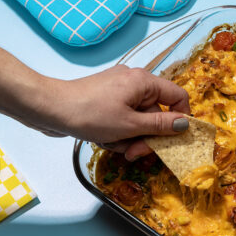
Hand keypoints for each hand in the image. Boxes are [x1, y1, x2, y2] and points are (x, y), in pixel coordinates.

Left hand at [32, 65, 189, 159]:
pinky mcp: (106, 100)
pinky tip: (104, 138)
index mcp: (144, 82)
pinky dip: (118, 132)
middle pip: (156, 113)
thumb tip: (186, 124)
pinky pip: (123, 118)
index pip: (177, 96)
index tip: (174, 139)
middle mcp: (134, 82)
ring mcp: (119, 91)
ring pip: (139, 120)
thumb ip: (161, 126)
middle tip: (136, 153)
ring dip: (130, 137)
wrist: (49, 109)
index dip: (181, 118)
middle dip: (147, 136)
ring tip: (114, 145)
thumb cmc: (90, 114)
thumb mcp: (131, 125)